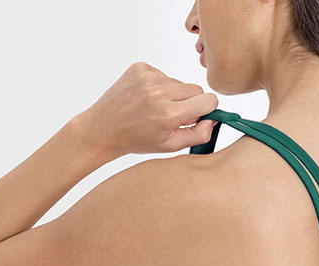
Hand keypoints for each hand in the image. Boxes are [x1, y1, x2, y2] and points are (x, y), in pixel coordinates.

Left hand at [73, 61, 218, 160]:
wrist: (104, 129)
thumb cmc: (137, 140)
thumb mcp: (170, 146)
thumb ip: (199, 134)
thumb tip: (214, 119)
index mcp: (169, 114)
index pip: (208, 100)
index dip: (207, 109)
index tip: (199, 116)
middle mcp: (159, 92)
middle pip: (195, 89)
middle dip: (191, 102)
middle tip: (175, 116)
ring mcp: (148, 77)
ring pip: (179, 82)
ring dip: (173, 95)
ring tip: (156, 109)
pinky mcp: (140, 67)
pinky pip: (163, 74)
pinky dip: (160, 86)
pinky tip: (147, 99)